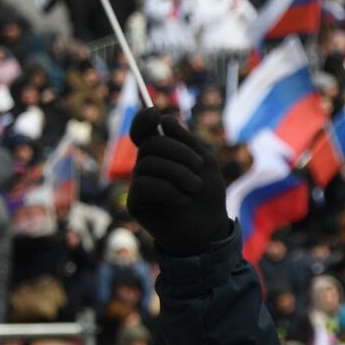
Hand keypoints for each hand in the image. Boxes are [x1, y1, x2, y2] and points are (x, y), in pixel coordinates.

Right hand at [127, 109, 230, 255]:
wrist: (208, 230)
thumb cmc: (207, 196)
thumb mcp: (204, 163)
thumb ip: (185, 141)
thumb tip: (162, 119)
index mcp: (162, 154)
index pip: (144, 131)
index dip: (144, 120)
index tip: (154, 114)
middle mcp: (147, 166)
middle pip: (151, 144)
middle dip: (178, 152)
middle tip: (198, 167)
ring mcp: (139, 184)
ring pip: (148, 164)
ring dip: (178, 173)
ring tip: (194, 187)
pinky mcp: (135, 203)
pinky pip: (144, 185)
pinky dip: (169, 190)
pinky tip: (182, 201)